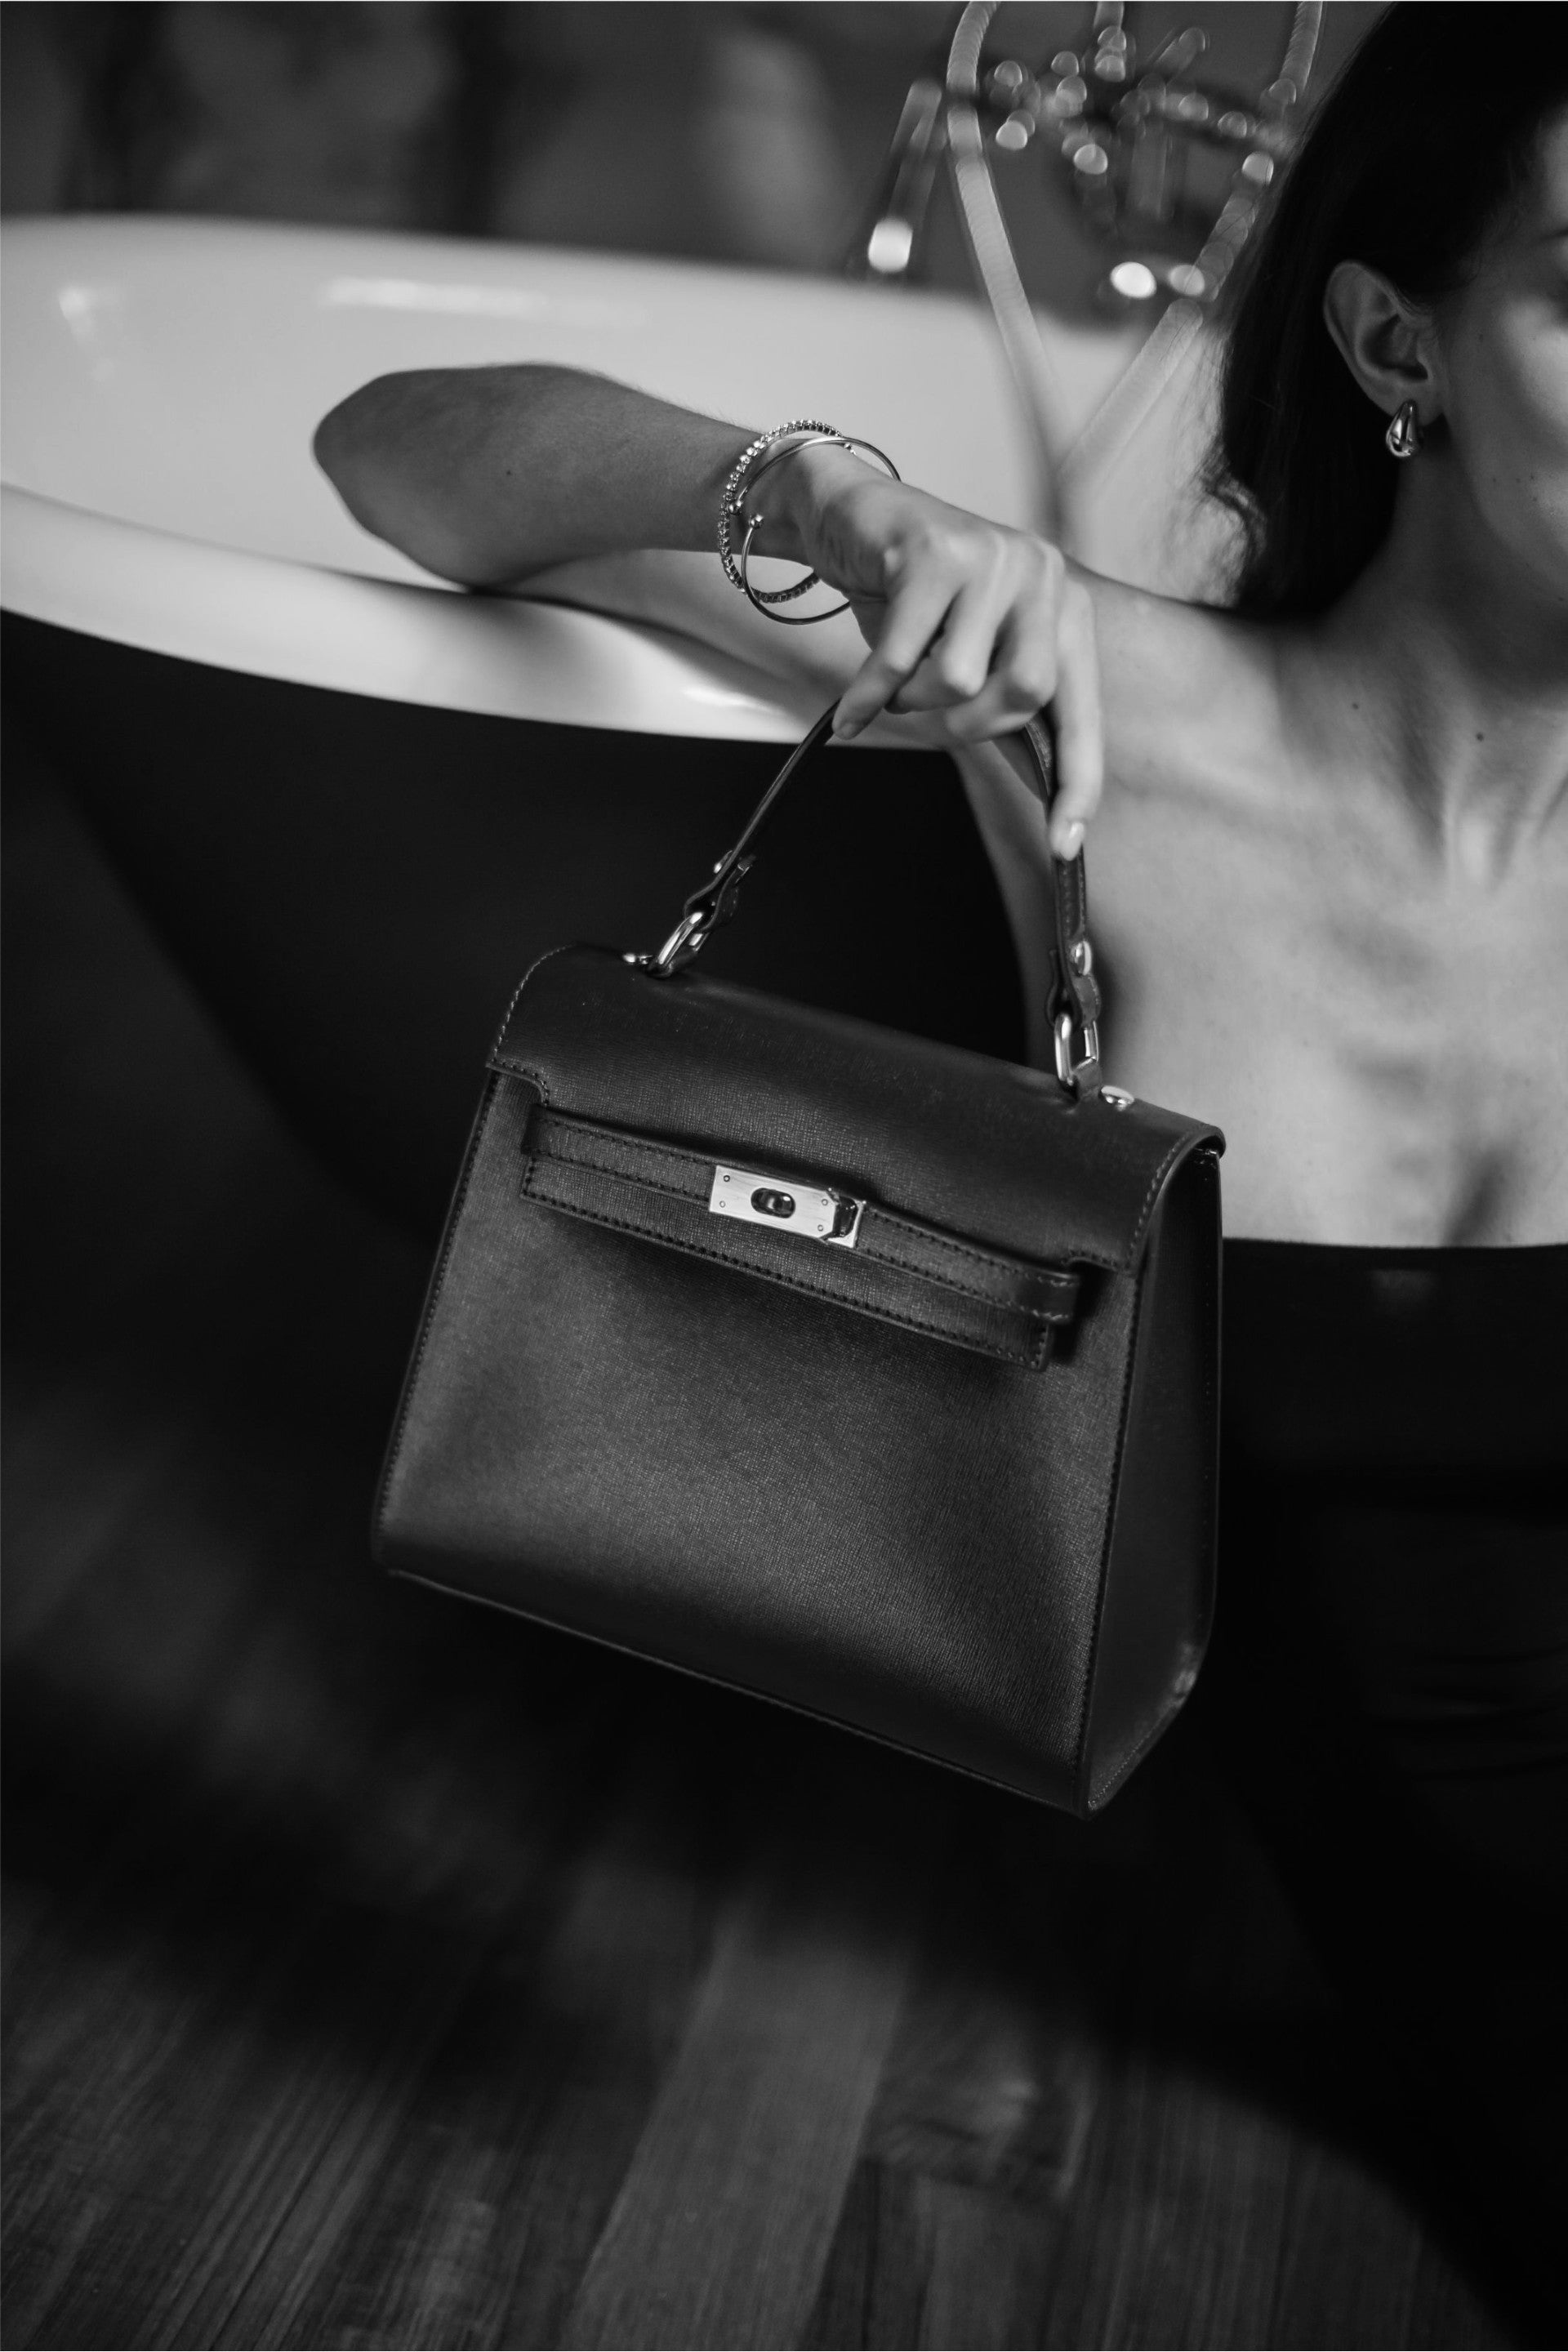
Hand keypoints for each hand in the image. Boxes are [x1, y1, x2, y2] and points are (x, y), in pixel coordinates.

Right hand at [771, 442, 1102, 858]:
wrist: (845, 515)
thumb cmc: (911, 594)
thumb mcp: (970, 653)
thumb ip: (1006, 712)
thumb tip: (1046, 792)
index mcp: (1064, 606)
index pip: (1080, 710)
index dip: (1077, 780)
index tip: (1065, 843)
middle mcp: (1041, 574)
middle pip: (1025, 694)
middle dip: (968, 724)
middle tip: (932, 711)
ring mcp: (992, 557)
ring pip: (960, 679)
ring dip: (912, 699)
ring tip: (893, 678)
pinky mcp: (936, 552)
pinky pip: (901, 661)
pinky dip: (867, 697)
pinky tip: (851, 709)